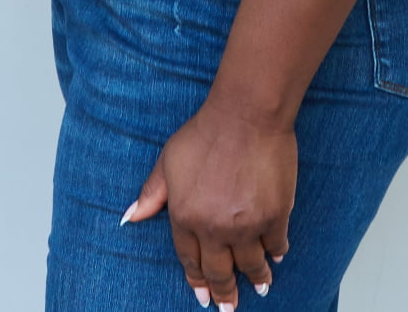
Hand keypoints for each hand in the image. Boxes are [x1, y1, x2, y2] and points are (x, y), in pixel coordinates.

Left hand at [123, 97, 294, 307]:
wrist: (246, 114)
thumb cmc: (206, 132)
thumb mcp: (169, 160)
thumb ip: (152, 193)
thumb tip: (130, 218)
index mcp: (185, 216)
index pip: (190, 260)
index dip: (197, 280)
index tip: (203, 297)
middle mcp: (213, 228)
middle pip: (219, 271)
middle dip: (225, 293)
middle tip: (229, 306)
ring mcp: (245, 225)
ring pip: (251, 264)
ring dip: (256, 278)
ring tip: (261, 285)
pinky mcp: (274, 215)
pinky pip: (276, 244)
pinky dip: (276, 251)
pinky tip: (277, 255)